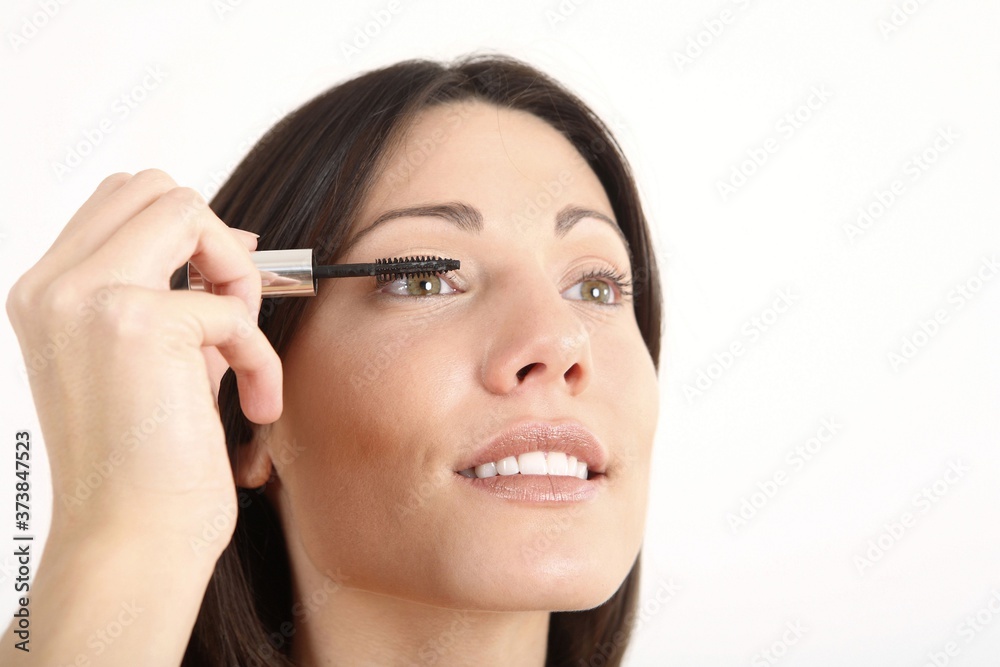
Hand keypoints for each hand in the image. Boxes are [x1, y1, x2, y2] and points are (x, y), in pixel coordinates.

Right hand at [6, 169, 281, 553]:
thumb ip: (178, 298)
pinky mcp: (138, 324)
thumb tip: (233, 243)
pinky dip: (259, 355)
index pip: (120, 202)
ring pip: (186, 208)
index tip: (222, 282)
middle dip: (213, 239)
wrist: (131, 543)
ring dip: (235, 274)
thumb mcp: (154, 363)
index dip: (189, 230)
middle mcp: (54, 288)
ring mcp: (89, 299)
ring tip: (239, 346)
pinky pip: (233, 305)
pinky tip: (257, 401)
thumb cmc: (145, 466)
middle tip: (230, 307)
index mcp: (48, 295)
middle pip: (153, 188)